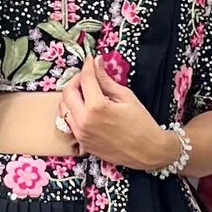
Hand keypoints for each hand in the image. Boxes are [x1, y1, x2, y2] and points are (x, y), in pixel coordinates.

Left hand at [55, 53, 178, 169]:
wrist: (147, 151)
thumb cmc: (141, 123)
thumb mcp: (126, 97)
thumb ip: (106, 80)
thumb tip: (97, 63)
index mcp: (96, 107)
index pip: (85, 79)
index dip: (87, 66)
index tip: (90, 60)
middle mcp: (84, 121)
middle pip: (67, 92)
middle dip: (76, 80)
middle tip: (87, 76)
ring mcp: (81, 134)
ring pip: (64, 108)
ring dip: (71, 96)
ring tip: (85, 93)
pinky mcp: (82, 143)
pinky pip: (70, 123)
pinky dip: (74, 112)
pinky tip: (86, 109)